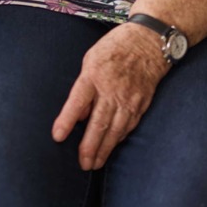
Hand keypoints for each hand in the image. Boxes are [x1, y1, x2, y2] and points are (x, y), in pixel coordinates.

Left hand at [51, 23, 168, 170]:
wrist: (149, 42)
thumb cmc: (114, 48)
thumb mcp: (90, 60)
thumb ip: (83, 87)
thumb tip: (80, 115)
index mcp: (94, 75)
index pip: (77, 102)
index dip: (67, 120)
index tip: (58, 137)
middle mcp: (112, 89)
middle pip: (98, 123)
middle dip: (89, 147)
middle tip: (82, 164)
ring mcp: (129, 98)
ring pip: (115, 130)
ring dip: (105, 149)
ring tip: (95, 164)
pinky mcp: (142, 103)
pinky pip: (129, 125)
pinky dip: (119, 138)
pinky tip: (111, 147)